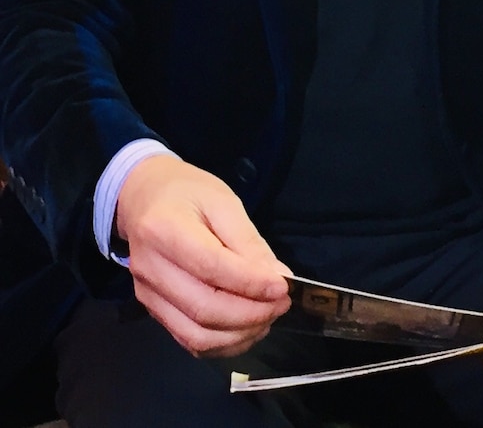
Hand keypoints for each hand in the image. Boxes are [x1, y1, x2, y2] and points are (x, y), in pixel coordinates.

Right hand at [116, 155, 291, 357]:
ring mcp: (147, 294)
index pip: (211, 267)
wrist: (144, 198)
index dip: (251, 283)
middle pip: (203, 308)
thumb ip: (248, 241)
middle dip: (251, 314)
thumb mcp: (222, 201)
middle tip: (282, 304)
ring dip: (240, 335)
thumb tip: (277, 277)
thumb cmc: (187, 192)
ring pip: (196, 335)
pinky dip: (223, 343)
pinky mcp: (152, 310)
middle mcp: (150, 268)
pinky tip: (246, 328)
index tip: (283, 287)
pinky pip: (189, 340)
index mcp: (164, 229)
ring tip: (268, 317)